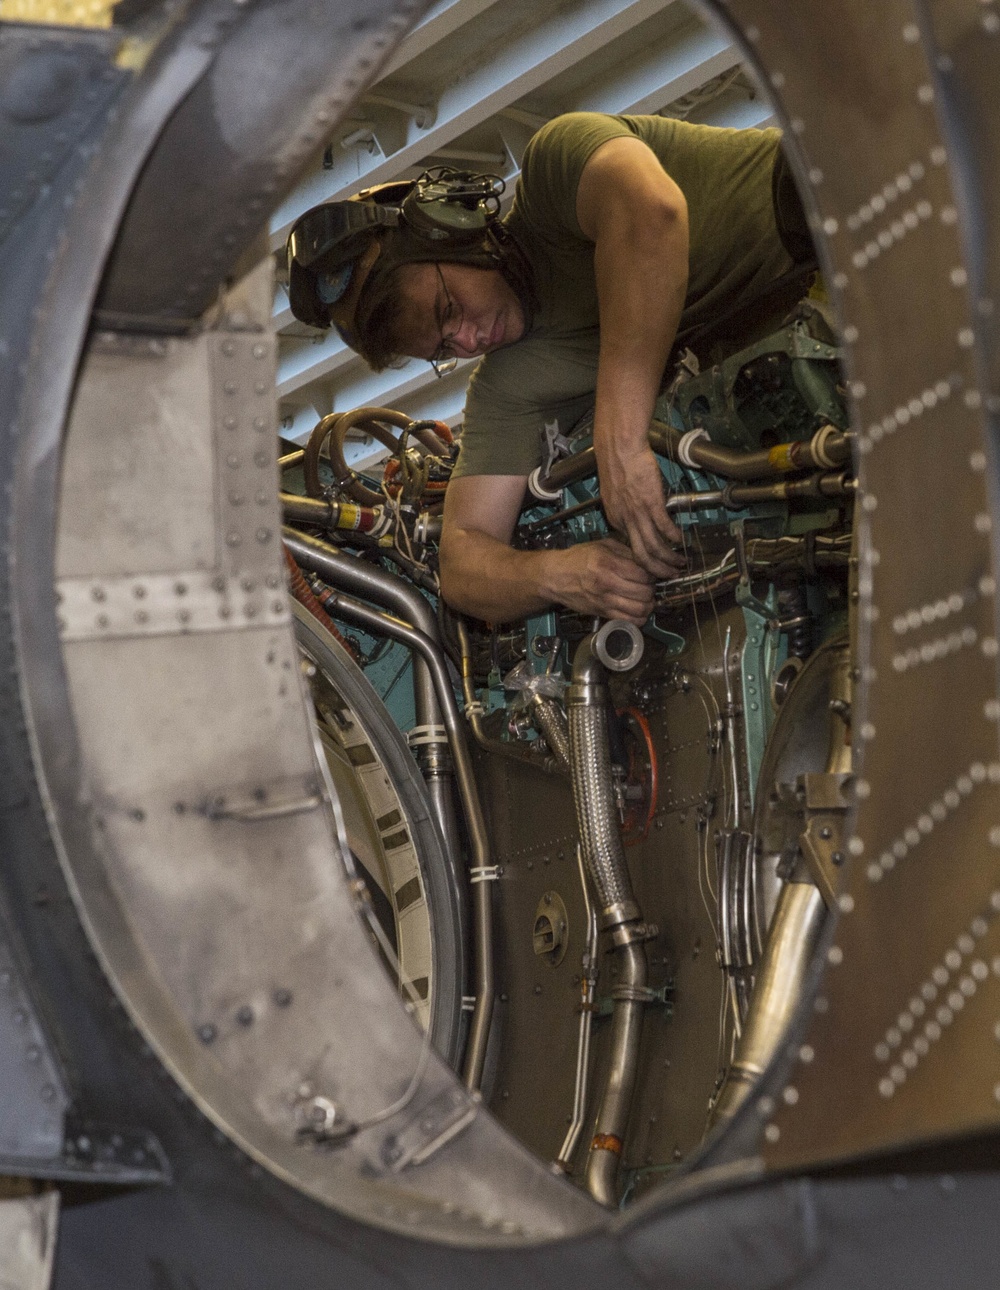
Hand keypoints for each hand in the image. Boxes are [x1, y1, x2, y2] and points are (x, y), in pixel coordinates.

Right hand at [548, 537, 655, 623]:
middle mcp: (608, 584)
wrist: (555, 577)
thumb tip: (647, 560)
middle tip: (647, 585)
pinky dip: (639, 618)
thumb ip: (626, 552)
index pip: (644, 574)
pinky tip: (637, 610)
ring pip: (640, 609)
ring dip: (647, 604)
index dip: (652, 574)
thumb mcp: (602, 545)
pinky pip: (629, 621)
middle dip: (651, 589)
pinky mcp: (602, 613)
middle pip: (645, 592)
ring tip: (644, 598)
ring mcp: (605, 601)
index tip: (649, 572)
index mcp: (609, 564)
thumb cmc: (578, 558)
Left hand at [597, 442, 685, 578]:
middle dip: (656, 570)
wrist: (619, 447)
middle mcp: (624, 521)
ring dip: (668, 559)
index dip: (643, 558)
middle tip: (668, 576)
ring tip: (680, 564)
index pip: (629, 546)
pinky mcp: (651, 504)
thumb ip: (625, 506)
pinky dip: (674, 538)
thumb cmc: (618, 462)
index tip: (653, 563)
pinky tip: (681, 541)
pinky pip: (664, 528)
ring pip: (653, 546)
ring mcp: (638, 514)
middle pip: (640, 555)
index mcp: (615, 518)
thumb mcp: (616, 492)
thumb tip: (638, 512)